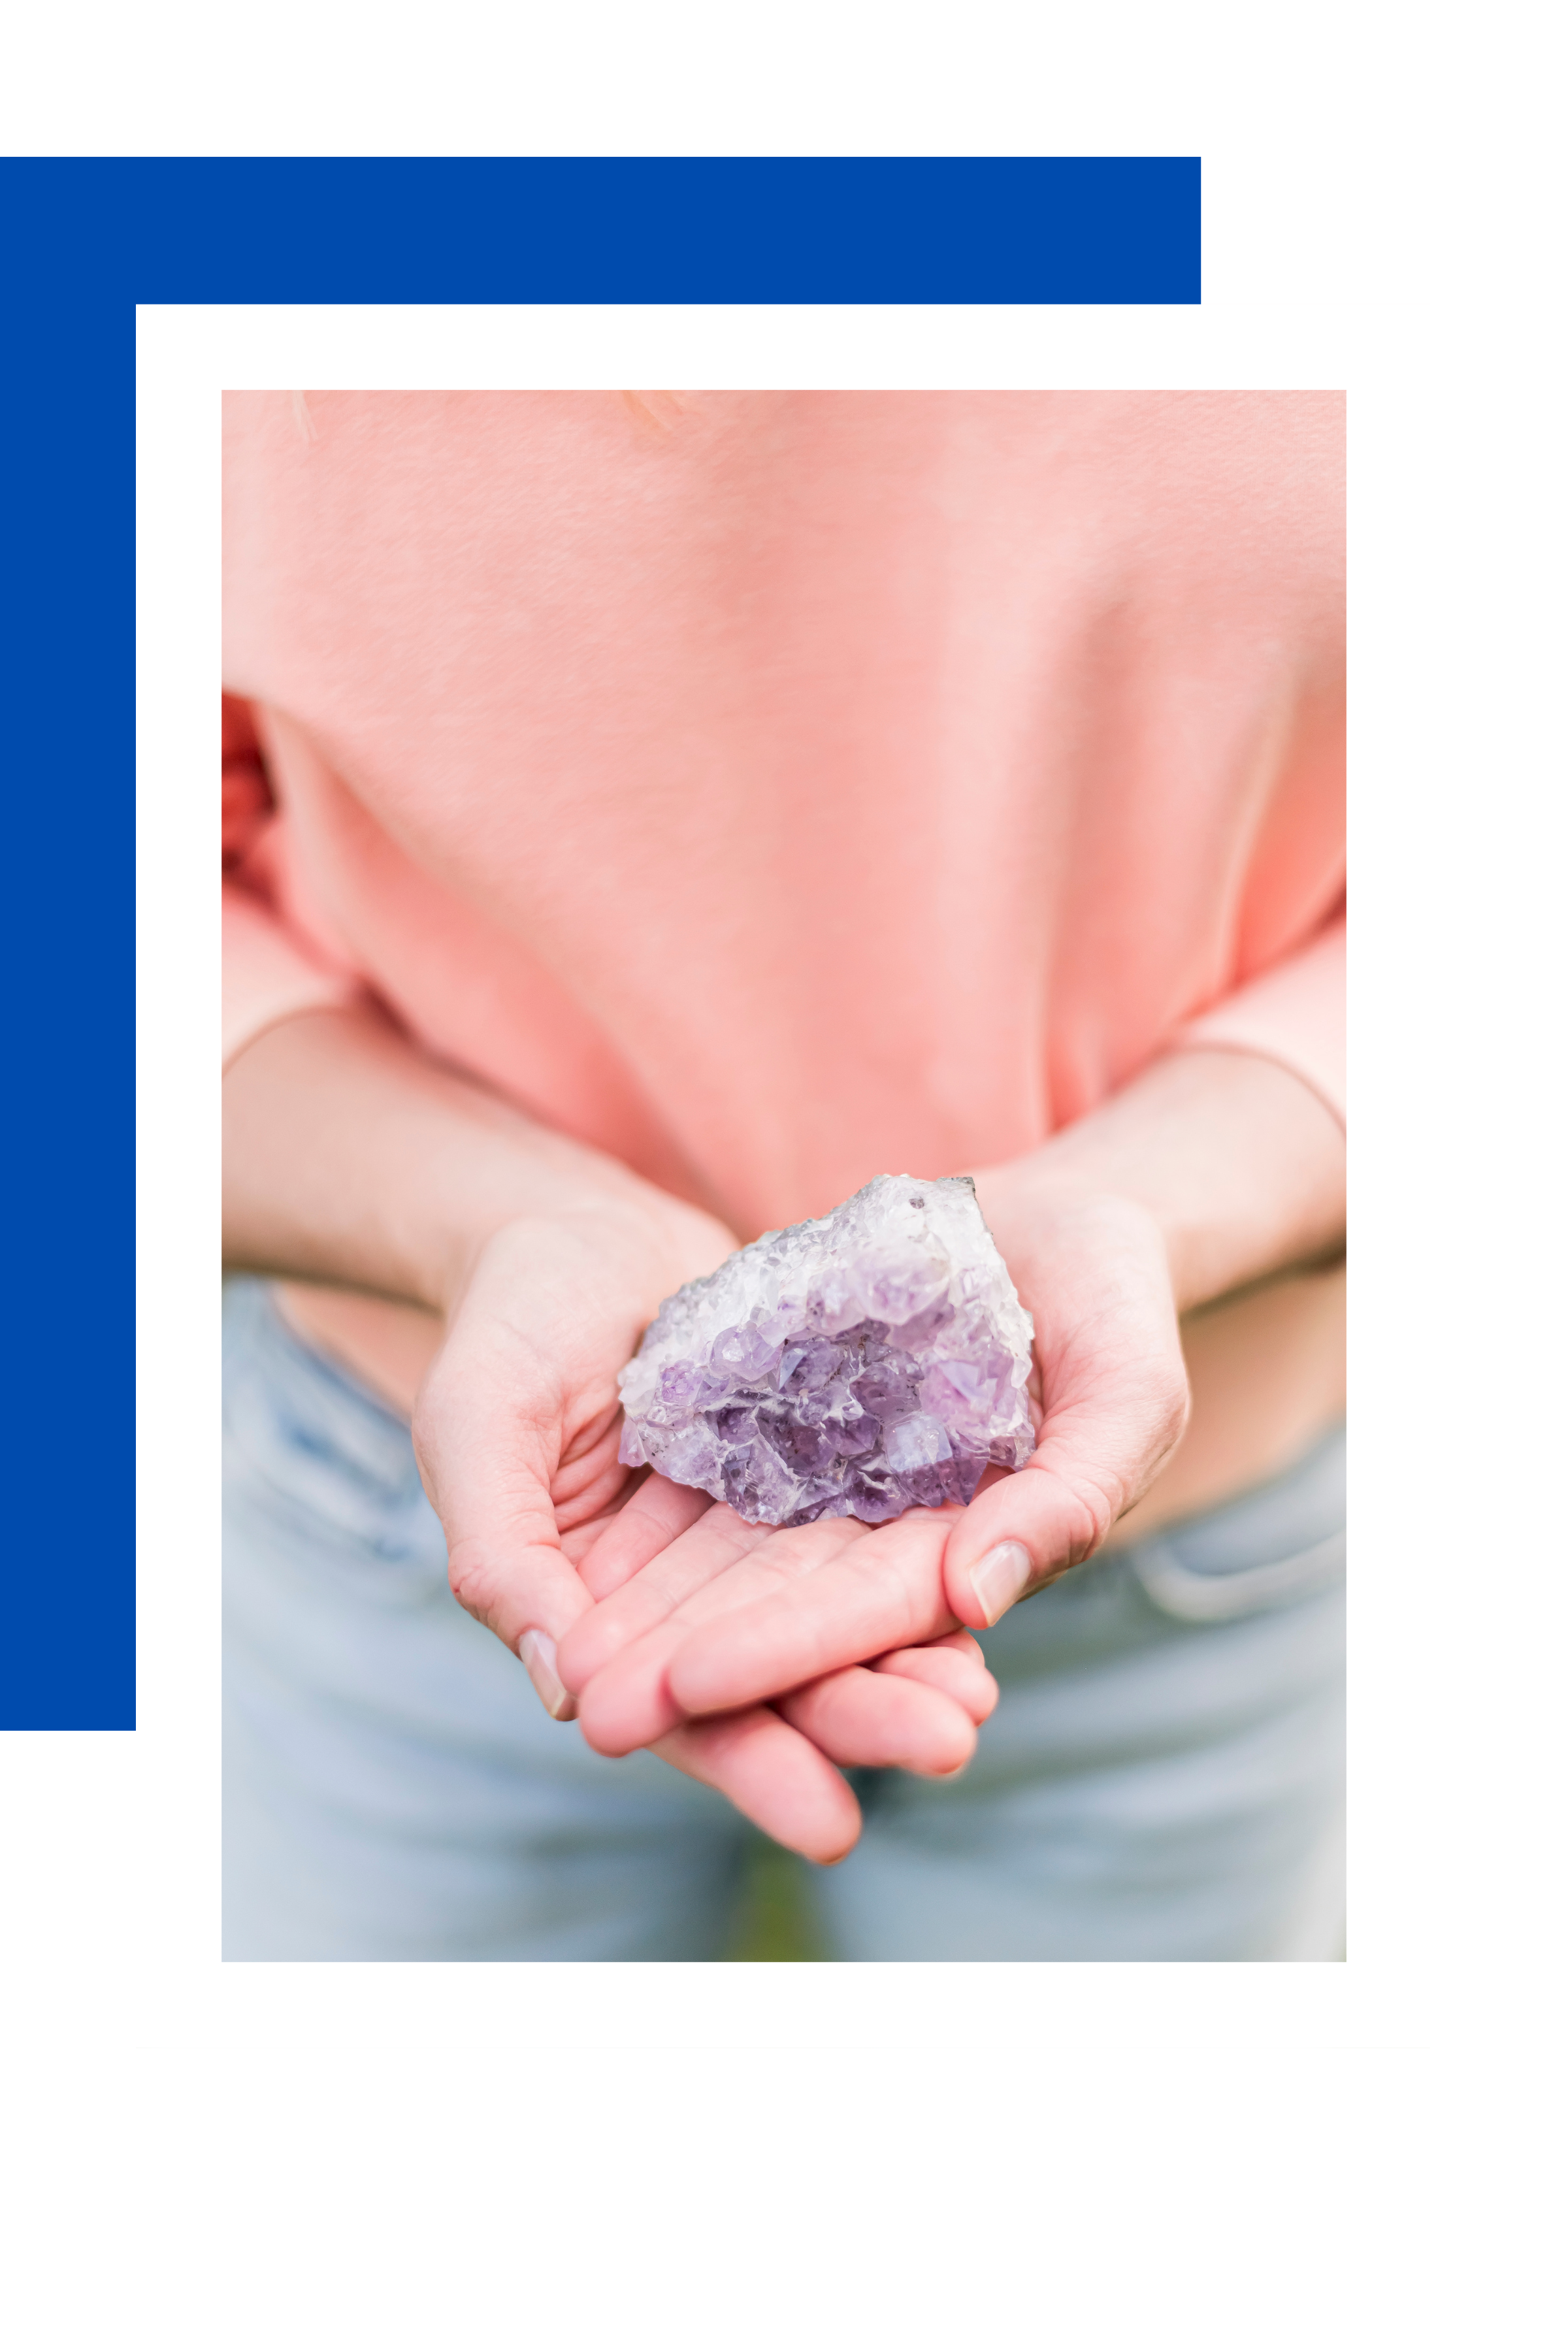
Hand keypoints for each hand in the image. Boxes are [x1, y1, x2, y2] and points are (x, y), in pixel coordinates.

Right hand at [416, 1202, 997, 1857]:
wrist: (578, 1227)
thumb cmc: (507, 1324)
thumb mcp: (474, 1425)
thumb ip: (502, 1554)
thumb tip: (563, 1694)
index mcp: (597, 1609)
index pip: (680, 1708)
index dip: (750, 1764)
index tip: (832, 1821)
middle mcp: (688, 1590)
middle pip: (780, 1675)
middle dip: (861, 1717)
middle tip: (946, 1746)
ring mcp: (753, 1530)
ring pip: (836, 1613)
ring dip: (907, 1658)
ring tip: (978, 1700)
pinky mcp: (809, 1463)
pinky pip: (868, 1525)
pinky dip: (921, 1564)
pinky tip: (981, 1589)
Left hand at [556, 1047, 1346, 1808]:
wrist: (1062, 1219)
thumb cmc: (1120, 1308)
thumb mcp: (1130, 1392)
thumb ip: (1071, 1498)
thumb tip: (977, 1598)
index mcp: (971, 1552)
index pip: (868, 1611)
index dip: (782, 1649)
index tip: (690, 1682)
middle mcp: (889, 1536)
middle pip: (781, 1609)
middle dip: (691, 1666)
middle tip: (595, 1716)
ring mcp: (835, 1481)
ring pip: (730, 1562)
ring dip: (655, 1618)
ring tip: (567, 1666)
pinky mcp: (789, 1422)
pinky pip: (711, 1478)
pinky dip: (654, 1531)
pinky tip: (575, 1566)